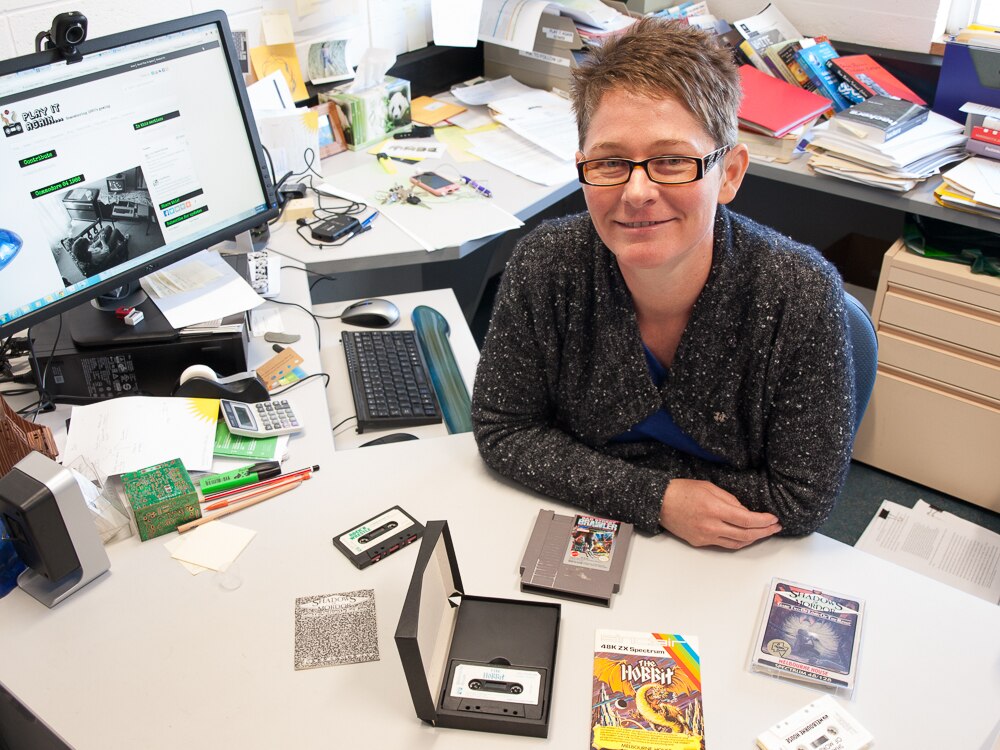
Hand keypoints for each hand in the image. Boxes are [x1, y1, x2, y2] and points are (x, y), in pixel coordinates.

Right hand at [658, 478, 780, 548]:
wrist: (659, 503)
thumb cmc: (682, 490)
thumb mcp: (709, 487)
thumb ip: (729, 499)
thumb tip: (745, 511)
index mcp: (714, 509)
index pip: (746, 520)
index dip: (763, 521)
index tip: (774, 519)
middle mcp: (711, 526)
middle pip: (745, 535)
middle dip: (764, 532)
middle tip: (775, 528)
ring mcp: (705, 536)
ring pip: (736, 544)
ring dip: (753, 539)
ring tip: (763, 533)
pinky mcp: (700, 542)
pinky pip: (724, 544)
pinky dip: (737, 541)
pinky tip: (743, 535)